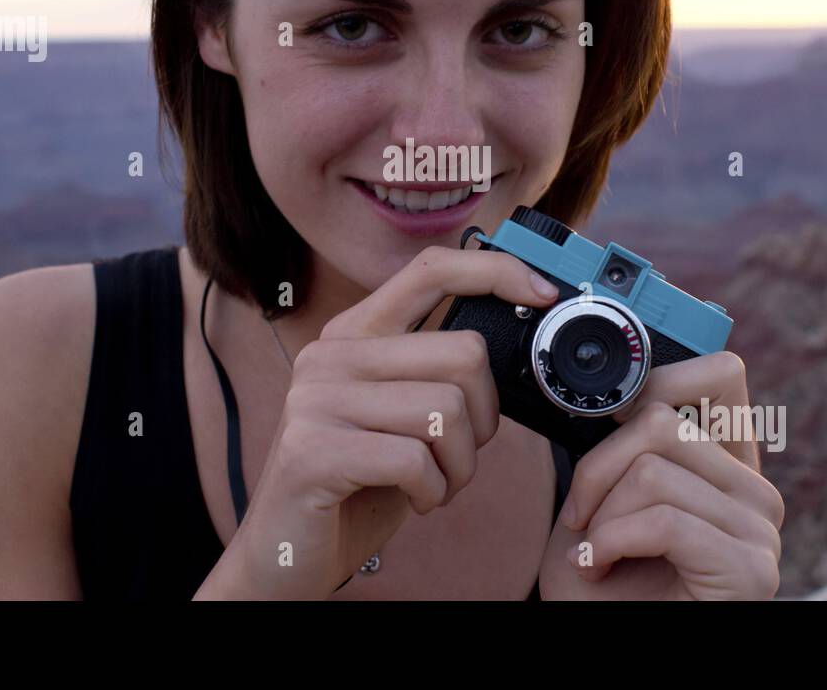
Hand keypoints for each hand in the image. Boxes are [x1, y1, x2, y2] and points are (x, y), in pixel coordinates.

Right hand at [207, 245, 559, 598]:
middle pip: (462, 353)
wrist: (285, 555)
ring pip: (447, 410)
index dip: (494, 271)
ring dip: (460, 465)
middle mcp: (329, 356)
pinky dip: (432, 491)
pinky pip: (415, 460)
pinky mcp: (311, 451)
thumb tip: (512, 334)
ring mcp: (315, 400)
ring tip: (434, 483)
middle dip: (484, 418)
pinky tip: (413, 500)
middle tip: (457, 454)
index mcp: (354, 336)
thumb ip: (434, 372)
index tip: (541, 293)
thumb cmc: (357, 486)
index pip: (430, 270)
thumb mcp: (399, 416)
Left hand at [537, 351, 783, 599]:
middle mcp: (754, 491)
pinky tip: (601, 566)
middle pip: (663, 420)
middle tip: (581, 518)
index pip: (720, 373)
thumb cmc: (601, 586)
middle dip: (597, 468)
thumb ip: (626, 444)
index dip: (657, 381)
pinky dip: (612, 542)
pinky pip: (663, 520)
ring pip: (654, 469)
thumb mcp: (603, 500)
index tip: (607, 422)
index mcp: (724, 465)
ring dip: (600, 516)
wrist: (607, 650)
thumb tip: (621, 395)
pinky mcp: (750, 569)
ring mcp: (759, 530)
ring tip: (594, 552)